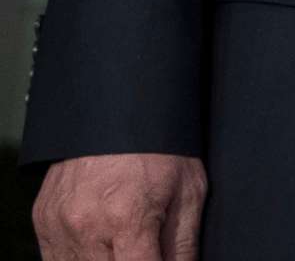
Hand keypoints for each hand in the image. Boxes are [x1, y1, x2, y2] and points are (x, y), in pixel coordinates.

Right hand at [32, 153, 205, 260]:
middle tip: (142, 249)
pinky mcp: (43, 220)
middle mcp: (86, 226)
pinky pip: (55, 260)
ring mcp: (59, 225)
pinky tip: (100, 244)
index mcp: (127, 219)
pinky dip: (78, 258)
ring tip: (123, 242)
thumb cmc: (161, 149)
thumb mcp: (189, 191)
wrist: (118, 111)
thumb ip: (183, 244)